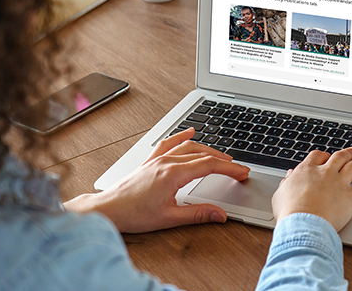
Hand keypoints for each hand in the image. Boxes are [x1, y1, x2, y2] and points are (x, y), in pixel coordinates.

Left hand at [62, 128, 249, 232]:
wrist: (108, 210)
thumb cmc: (133, 214)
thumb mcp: (170, 218)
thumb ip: (197, 215)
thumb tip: (220, 214)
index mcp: (173, 174)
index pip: (209, 166)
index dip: (229, 168)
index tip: (242, 173)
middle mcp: (166, 162)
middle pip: (202, 154)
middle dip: (223, 160)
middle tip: (238, 168)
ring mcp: (157, 159)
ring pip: (188, 147)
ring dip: (208, 149)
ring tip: (222, 156)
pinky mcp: (150, 162)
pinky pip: (168, 143)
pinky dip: (181, 137)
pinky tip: (189, 132)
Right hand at [271, 147, 351, 230]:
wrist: (303, 224)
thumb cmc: (290, 212)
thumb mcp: (280, 194)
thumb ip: (287, 183)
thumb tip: (290, 176)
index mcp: (307, 170)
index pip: (318, 156)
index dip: (324, 155)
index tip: (327, 157)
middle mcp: (325, 172)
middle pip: (340, 157)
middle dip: (347, 153)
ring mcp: (340, 183)